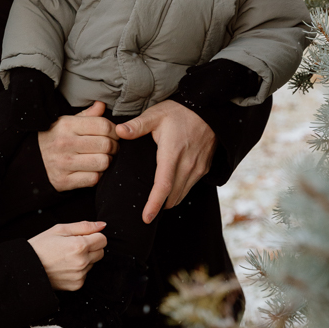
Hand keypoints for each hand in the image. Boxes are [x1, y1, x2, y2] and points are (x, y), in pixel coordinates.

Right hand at [28, 221, 106, 290]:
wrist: (27, 267)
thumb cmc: (41, 245)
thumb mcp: (60, 229)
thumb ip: (84, 226)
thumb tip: (102, 225)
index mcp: (79, 246)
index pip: (103, 239)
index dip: (93, 236)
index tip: (81, 237)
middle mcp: (82, 262)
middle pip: (101, 251)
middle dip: (91, 247)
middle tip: (73, 246)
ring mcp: (80, 275)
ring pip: (93, 263)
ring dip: (85, 258)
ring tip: (66, 256)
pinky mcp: (77, 285)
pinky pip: (86, 274)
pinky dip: (79, 270)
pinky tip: (65, 266)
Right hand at [38, 101, 117, 191]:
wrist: (28, 161)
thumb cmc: (52, 139)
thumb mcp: (64, 122)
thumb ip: (86, 115)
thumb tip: (102, 105)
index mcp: (66, 124)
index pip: (103, 125)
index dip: (115, 131)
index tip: (114, 135)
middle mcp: (65, 143)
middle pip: (106, 144)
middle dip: (114, 147)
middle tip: (111, 148)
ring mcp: (64, 163)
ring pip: (103, 162)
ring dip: (106, 162)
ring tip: (101, 159)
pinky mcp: (63, 181)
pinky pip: (93, 179)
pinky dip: (97, 175)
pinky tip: (92, 170)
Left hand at [115, 100, 215, 223]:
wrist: (209, 110)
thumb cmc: (179, 112)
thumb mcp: (156, 114)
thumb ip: (137, 125)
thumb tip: (118, 132)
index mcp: (172, 154)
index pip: (163, 186)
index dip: (154, 204)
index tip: (146, 218)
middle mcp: (188, 165)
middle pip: (172, 196)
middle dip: (159, 207)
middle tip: (144, 211)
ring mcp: (198, 168)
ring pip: (182, 194)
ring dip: (169, 201)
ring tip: (155, 202)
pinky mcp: (204, 169)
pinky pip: (190, 187)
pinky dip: (179, 193)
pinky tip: (169, 188)